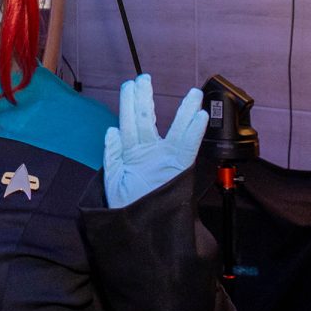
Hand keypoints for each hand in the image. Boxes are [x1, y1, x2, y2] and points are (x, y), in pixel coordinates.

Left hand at [103, 74, 205, 207]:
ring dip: (181, 111)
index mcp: (131, 153)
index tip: (131, 85)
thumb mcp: (113, 179)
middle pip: (144, 119)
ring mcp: (162, 159)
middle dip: (143, 98)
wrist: (140, 232)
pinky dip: (192, 132)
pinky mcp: (177, 171)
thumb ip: (112, 154)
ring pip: (173, 130)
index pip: (130, 123)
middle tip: (143, 78)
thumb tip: (111, 130)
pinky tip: (199, 116)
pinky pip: (186, 148)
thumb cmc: (126, 207)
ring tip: (189, 92)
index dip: (130, 104)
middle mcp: (147, 153)